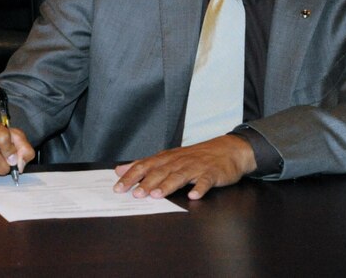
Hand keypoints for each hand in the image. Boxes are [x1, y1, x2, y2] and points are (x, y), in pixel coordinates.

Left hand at [113, 135, 256, 199]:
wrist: (227, 150)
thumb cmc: (194, 157)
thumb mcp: (168, 158)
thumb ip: (145, 165)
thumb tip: (120, 170)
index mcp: (166, 158)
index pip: (144, 166)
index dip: (131, 176)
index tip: (118, 187)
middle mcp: (179, 161)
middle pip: (160, 172)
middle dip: (146, 183)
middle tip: (134, 194)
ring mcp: (196, 167)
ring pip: (179, 176)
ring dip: (168, 185)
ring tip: (157, 195)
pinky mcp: (212, 173)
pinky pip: (205, 181)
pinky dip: (199, 188)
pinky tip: (193, 195)